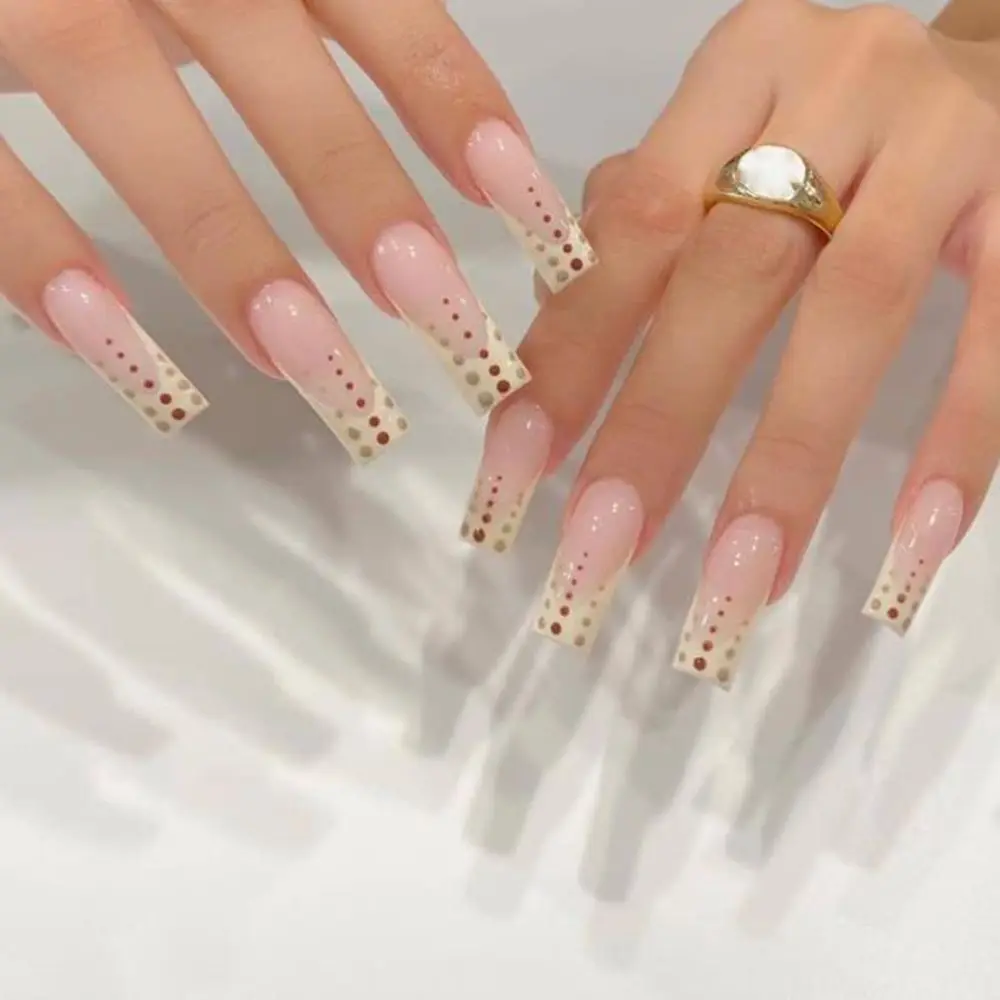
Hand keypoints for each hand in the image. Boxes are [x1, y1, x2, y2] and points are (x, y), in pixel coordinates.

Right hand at [0, 0, 593, 451]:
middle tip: (439, 314)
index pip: (376, 5)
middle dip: (360, 196)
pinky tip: (121, 350)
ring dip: (225, 242)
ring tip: (302, 360)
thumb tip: (451, 145)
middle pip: (270, 59)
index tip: (526, 214)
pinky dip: (46, 254)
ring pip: (127, 100)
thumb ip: (319, 30)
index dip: (455, 108)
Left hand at [462, 0, 999, 682]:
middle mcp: (839, 90)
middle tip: (600, 545)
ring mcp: (946, 147)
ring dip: (790, 462)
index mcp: (739, 72)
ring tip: (735, 582)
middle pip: (734, 272)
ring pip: (857, 310)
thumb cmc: (828, 120)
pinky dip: (959, 443)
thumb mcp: (728, 131)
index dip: (576, 348)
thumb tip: (552, 328)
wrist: (992, 62)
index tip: (522, 465)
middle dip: (660, 423)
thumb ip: (644, 214)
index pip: (638, 224)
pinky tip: (911, 543)